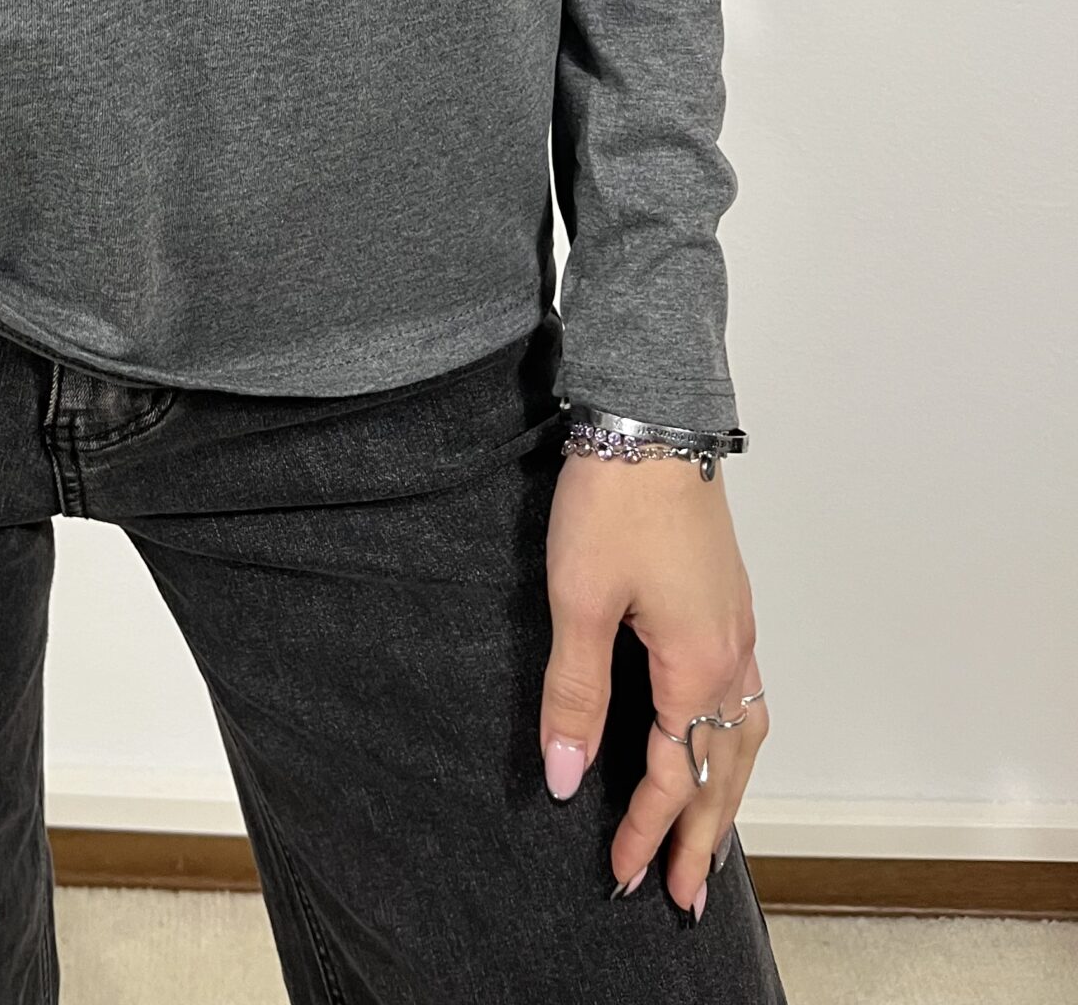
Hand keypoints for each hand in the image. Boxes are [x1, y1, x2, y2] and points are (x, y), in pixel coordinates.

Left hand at [539, 449, 766, 920]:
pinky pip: (745, 694)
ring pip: (745, 733)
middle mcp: (731, 653)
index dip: (645, 832)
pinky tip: (719, 739)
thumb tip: (568, 774)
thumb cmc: (615, 501)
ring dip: (730, 791)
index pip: (674, 775)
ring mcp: (737, 626)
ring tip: (711, 837)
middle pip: (727, 770)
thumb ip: (574, 692)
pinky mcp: (728, 600)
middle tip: (685, 896)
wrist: (653, 418)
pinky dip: (735, 739)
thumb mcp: (577, 599)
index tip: (622, 879)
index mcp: (695, 663)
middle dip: (703, 838)